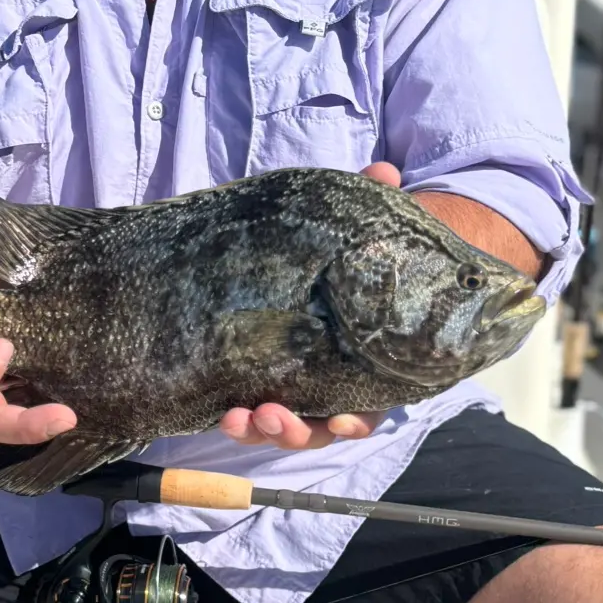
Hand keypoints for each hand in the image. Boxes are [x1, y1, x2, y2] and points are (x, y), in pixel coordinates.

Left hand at [218, 162, 401, 452]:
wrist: (325, 254)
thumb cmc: (354, 251)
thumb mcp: (363, 230)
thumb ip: (374, 205)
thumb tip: (382, 172)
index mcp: (367, 363)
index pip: (368, 406)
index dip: (354, 421)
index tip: (340, 422)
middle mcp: (331, 384)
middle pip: (317, 427)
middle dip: (292, 430)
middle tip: (269, 415)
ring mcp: (293, 384)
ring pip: (280, 425)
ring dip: (258, 429)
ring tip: (235, 417)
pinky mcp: (256, 376)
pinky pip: (248, 409)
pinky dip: (236, 417)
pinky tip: (220, 411)